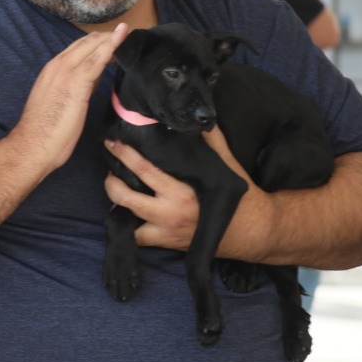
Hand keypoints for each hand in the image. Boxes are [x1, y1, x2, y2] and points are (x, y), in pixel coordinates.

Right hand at [10, 25, 129, 172]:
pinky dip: (111, 46)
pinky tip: (122, 37)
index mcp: (52, 69)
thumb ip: (77, 87)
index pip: (77, 48)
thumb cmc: (47, 131)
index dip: (96, 43)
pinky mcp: (76, 82)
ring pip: (92, 46)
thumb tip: (92, 79)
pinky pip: (97, 59)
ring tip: (127, 32)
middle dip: (106, 37)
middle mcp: (58, 65)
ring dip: (111, 38)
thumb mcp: (61, 101)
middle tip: (124, 35)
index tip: (112, 41)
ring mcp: (66, 72)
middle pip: (86, 42)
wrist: (33, 145)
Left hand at [103, 128, 265, 252]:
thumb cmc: (239, 197)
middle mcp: (169, 212)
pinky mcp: (166, 243)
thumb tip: (198, 118)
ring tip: (116, 188)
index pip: (143, 169)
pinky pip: (137, 237)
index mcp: (182, 190)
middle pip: (124, 196)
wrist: (251, 232)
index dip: (124, 155)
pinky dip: (129, 225)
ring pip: (126, 218)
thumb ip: (211, 140)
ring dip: (116, 204)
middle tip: (110, 167)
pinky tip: (129, 212)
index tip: (113, 143)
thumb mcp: (227, 164)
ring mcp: (165, 230)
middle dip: (111, 180)